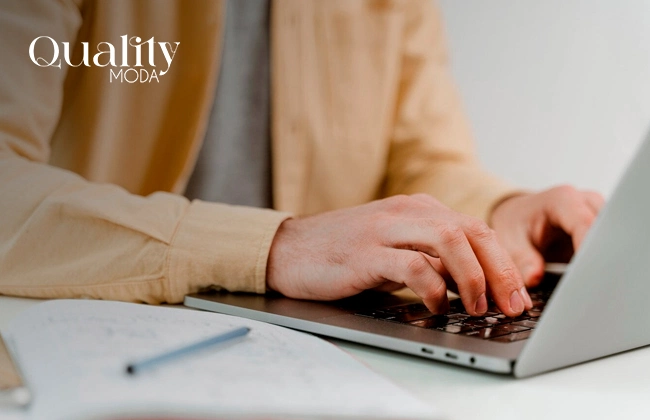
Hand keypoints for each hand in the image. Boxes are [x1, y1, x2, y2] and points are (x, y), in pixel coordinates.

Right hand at [267, 194, 532, 316]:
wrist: (290, 249)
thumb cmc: (344, 252)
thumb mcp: (394, 248)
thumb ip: (429, 257)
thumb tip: (471, 283)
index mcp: (418, 209)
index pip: (477, 229)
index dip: (505, 263)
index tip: (518, 295)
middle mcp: (407, 212)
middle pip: (472, 232)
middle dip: (501, 271)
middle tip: (514, 305)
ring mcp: (386, 229)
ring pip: (449, 240)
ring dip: (473, 277)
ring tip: (478, 307)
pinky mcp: (366, 252)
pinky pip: (413, 265)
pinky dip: (433, 288)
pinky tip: (437, 306)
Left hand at [489, 185, 604, 286]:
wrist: (518, 215)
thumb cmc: (514, 224)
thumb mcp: (510, 241)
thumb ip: (522, 258)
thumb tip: (535, 278)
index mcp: (562, 200)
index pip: (586, 224)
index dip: (590, 250)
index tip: (587, 275)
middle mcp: (585, 203)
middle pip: (607, 230)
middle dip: (601, 257)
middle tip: (589, 284)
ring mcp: (597, 214)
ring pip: (614, 238)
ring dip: (605, 260)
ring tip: (591, 283)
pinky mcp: (602, 229)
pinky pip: (611, 245)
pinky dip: (605, 262)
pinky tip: (594, 280)